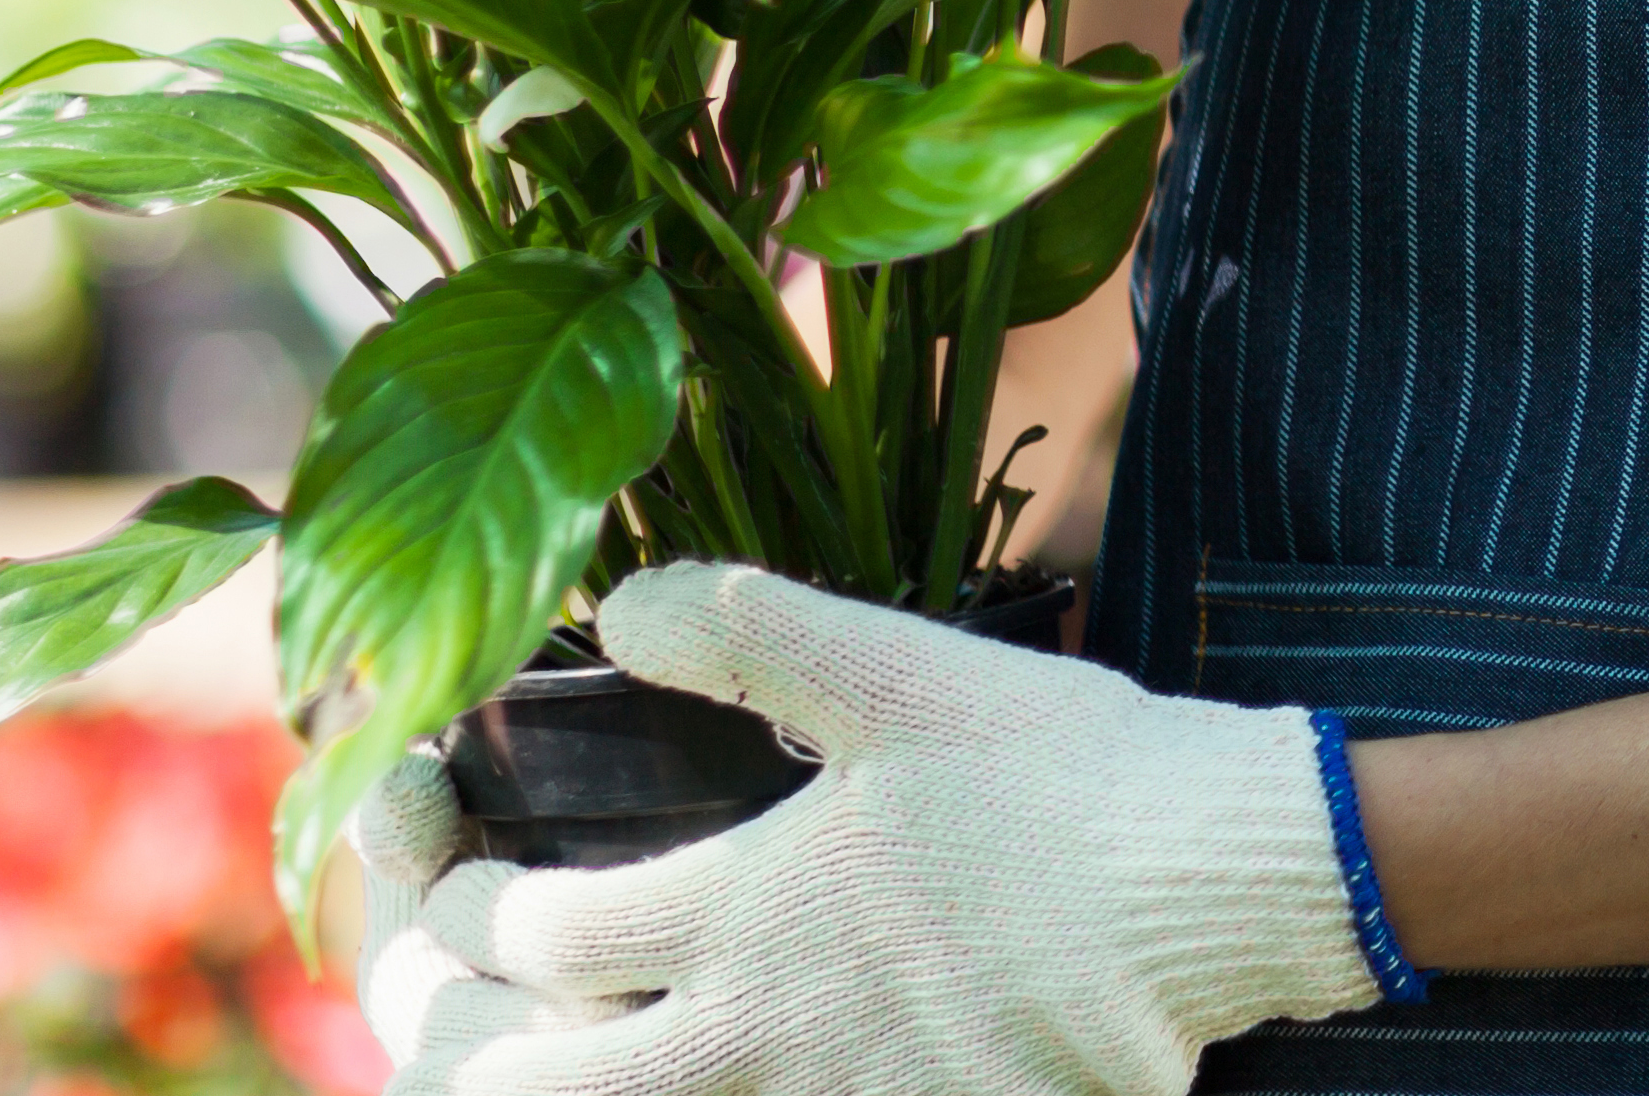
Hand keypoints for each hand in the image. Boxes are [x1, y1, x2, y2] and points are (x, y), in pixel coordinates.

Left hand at [394, 564, 1375, 1095]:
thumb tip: (614, 601)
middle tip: (427, 990)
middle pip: (520, 1086)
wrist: (1221, 888)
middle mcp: (754, 1037)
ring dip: (539, 1091)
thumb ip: (748, 633)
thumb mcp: (909, 671)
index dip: (458, 901)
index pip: (526, 934)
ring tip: (528, 1049)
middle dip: (440, 1038)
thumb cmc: (1070, 774)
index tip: (452, 860)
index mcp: (745, 911)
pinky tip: (689, 1078)